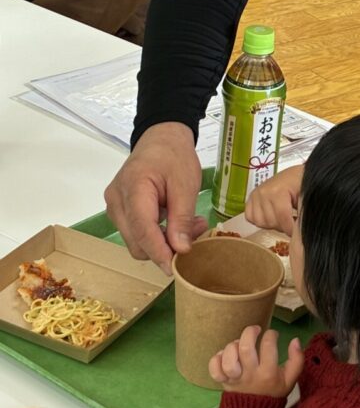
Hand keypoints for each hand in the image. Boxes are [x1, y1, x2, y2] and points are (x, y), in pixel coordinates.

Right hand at [104, 122, 207, 275]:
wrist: (161, 138)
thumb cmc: (173, 155)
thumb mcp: (185, 184)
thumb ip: (182, 218)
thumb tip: (180, 250)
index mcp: (133, 189)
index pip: (142, 231)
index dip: (159, 253)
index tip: (176, 269)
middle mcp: (116, 201)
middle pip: (137, 243)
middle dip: (166, 247)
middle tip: (195, 232)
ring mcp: (115, 206)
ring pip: (136, 241)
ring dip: (162, 242)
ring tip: (189, 225)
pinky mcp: (119, 210)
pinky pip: (136, 232)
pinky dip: (156, 234)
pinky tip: (175, 222)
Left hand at [209, 325, 304, 397]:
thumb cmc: (272, 392)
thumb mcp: (290, 379)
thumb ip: (297, 360)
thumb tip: (295, 340)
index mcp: (268, 373)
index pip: (268, 345)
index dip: (271, 334)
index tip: (273, 335)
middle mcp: (250, 375)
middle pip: (245, 347)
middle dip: (250, 332)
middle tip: (255, 330)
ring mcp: (234, 379)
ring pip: (228, 356)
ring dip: (233, 345)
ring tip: (240, 345)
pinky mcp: (222, 381)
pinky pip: (214, 367)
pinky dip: (217, 358)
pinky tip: (225, 356)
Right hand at [245, 164, 303, 234]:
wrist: (294, 175)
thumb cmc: (302, 185)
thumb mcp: (306, 197)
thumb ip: (302, 212)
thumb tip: (299, 229)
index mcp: (278, 190)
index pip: (282, 217)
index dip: (290, 228)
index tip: (297, 232)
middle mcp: (263, 192)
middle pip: (270, 221)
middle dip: (283, 227)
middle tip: (292, 223)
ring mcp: (255, 195)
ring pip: (260, 222)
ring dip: (272, 225)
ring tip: (282, 219)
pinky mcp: (250, 198)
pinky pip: (250, 217)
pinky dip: (260, 220)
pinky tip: (271, 217)